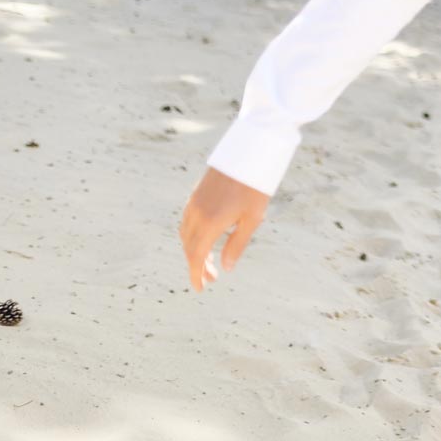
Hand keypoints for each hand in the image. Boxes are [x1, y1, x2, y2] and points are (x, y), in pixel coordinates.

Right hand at [179, 167, 270, 291]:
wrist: (249, 152)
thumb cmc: (255, 186)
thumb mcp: (252, 218)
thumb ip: (236, 244)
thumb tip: (225, 267)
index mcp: (209, 223)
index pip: (196, 256)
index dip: (196, 274)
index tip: (200, 288)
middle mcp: (196, 214)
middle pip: (189, 247)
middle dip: (198, 265)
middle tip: (212, 278)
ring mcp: (194, 203)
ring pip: (186, 234)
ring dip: (194, 250)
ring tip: (210, 261)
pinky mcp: (196, 194)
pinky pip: (187, 221)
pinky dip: (192, 236)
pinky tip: (205, 239)